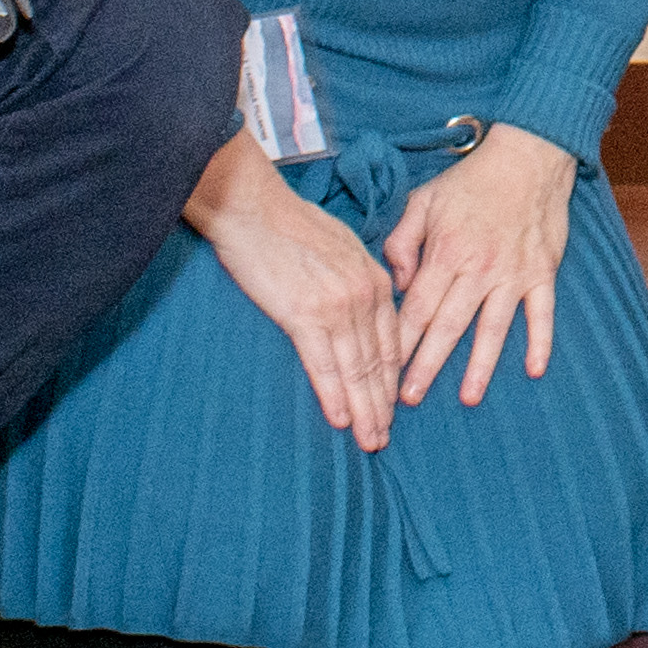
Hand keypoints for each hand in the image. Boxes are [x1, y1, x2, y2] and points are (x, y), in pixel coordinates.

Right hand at [188, 132, 399, 447]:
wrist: (254, 207)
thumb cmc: (290, 224)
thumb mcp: (343, 246)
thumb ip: (358, 278)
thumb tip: (362, 303)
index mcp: (375, 280)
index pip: (390, 342)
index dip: (391, 380)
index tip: (392, 406)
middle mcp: (363, 296)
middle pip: (378, 363)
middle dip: (381, 405)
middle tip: (383, 438)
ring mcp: (337, 307)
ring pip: (356, 370)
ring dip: (362, 411)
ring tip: (368, 440)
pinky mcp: (304, 315)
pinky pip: (323, 365)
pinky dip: (333, 396)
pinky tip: (339, 420)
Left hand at [379, 124, 578, 407]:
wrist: (528, 156)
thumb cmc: (471, 179)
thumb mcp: (422, 200)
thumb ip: (402, 241)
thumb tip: (399, 282)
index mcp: (445, 252)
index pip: (417, 306)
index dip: (399, 340)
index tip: (382, 369)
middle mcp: (478, 269)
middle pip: (448, 327)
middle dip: (426, 365)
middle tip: (408, 400)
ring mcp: (513, 274)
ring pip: (493, 328)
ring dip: (479, 365)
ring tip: (467, 398)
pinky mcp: (542, 272)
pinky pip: (542, 314)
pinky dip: (540, 341)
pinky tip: (533, 370)